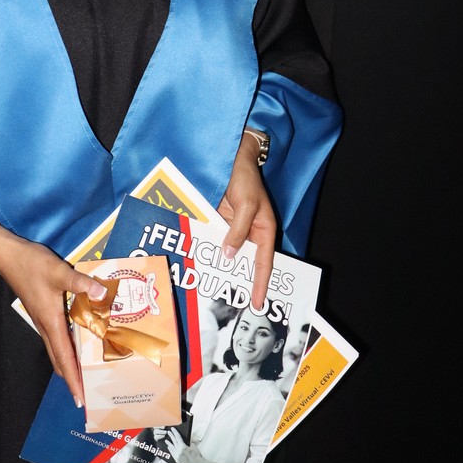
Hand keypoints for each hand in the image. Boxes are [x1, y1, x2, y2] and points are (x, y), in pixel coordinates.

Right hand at [0, 218, 105, 407]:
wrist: (9, 257)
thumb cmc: (33, 265)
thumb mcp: (59, 272)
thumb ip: (81, 283)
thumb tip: (103, 294)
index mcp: (51, 323)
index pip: (64, 359)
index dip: (73, 380)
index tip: (80, 400)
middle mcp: (46, 327)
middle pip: (60, 360)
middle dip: (73, 379)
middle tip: (87, 393)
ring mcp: (43, 321)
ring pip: (57, 350)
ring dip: (70, 364)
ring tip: (86, 373)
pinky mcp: (42, 312)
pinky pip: (57, 338)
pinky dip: (68, 348)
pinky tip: (79, 342)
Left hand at [163, 428, 201, 462]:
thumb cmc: (196, 455)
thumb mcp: (193, 445)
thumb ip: (189, 441)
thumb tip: (187, 436)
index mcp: (183, 447)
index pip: (178, 438)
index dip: (175, 432)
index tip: (172, 429)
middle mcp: (179, 452)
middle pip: (174, 442)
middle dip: (171, 436)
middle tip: (169, 432)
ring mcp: (177, 457)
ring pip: (172, 448)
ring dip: (169, 444)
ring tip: (166, 440)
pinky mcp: (177, 460)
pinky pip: (172, 454)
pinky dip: (171, 450)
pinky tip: (169, 447)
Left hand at [217, 134, 277, 310]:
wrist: (231, 158)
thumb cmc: (245, 178)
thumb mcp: (245, 204)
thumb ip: (237, 230)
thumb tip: (229, 255)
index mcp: (264, 230)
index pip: (264, 263)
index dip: (260, 284)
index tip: (257, 303)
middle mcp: (250, 233)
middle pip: (246, 263)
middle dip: (240, 281)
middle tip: (232, 304)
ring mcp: (234, 229)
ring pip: (229, 255)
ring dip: (222, 268)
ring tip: (212, 290)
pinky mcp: (220, 223)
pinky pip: (215, 242)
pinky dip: (209, 252)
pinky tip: (198, 264)